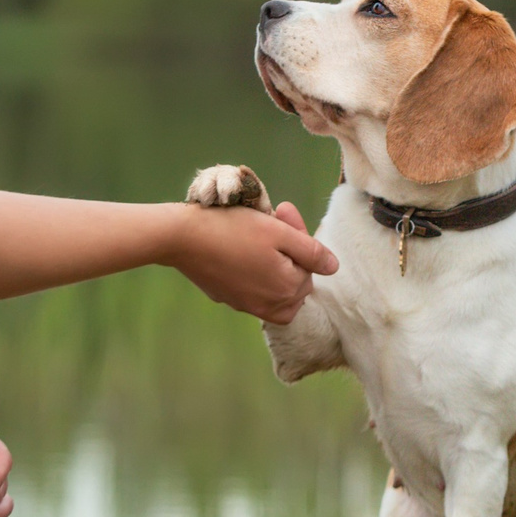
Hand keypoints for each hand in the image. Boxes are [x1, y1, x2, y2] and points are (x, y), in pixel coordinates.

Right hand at [165, 198, 336, 323]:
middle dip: (289, 250)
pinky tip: (239, 250)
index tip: (283, 210)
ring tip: (261, 238)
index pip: (310, 266)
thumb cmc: (232, 229)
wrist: (182, 238)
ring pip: (276, 288)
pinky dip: (254, 272)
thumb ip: (311, 251)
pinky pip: (253, 290)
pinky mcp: (229, 300)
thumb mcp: (278, 233)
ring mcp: (247, 305)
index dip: (299, 236)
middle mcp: (270, 305)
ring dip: (274, 264)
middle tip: (273, 216)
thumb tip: (333, 267)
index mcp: (288, 288)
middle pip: (295, 279)